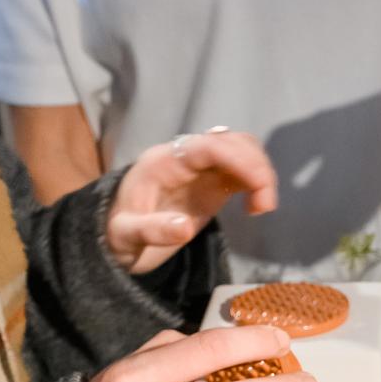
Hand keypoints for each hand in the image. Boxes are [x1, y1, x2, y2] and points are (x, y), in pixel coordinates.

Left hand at [106, 128, 277, 274]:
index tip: (259, 185)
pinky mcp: (212, 182)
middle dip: (256, 167)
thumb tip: (183, 228)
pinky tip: (255, 207)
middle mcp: (184, 157)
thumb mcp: (124, 237)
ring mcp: (200, 168)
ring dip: (260, 172)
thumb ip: (150, 230)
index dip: (239, 158)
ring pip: (241, 150)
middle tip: (264, 206)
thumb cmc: (116, 235)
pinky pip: (242, 169)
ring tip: (260, 207)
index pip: (207, 146)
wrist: (116, 240)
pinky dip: (257, 182)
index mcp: (162, 162)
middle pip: (231, 142)